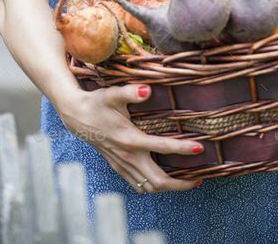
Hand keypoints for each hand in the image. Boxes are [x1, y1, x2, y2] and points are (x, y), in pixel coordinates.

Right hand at [56, 84, 203, 192]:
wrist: (76, 115)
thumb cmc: (97, 103)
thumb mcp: (113, 94)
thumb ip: (130, 92)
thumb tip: (147, 90)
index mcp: (130, 140)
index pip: (162, 147)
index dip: (183, 149)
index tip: (200, 148)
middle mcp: (128, 156)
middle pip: (158, 181)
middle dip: (180, 184)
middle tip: (198, 178)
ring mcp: (122, 164)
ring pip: (148, 187)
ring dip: (168, 187)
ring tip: (186, 181)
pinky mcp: (118, 166)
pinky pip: (138, 184)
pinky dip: (153, 186)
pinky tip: (162, 179)